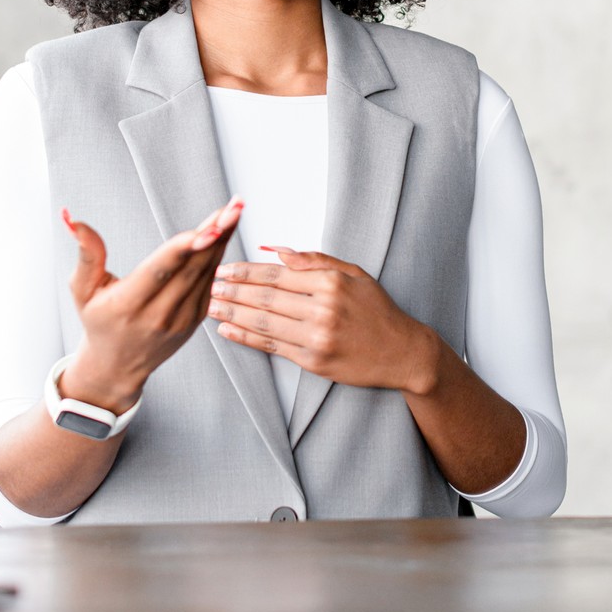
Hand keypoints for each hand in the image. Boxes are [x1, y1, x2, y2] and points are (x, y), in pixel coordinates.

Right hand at [60, 196, 242, 412]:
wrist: (117, 366)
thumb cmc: (98, 321)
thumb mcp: (82, 290)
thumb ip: (86, 254)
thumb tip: (73, 218)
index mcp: (128, 306)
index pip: (161, 270)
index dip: (186, 247)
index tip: (209, 226)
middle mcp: (159, 315)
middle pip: (192, 268)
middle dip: (216, 234)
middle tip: (234, 205)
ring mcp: (182, 319)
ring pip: (206, 273)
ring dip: (223, 240)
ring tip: (235, 209)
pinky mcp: (196, 319)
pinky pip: (209, 282)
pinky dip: (218, 255)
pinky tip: (225, 230)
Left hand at [206, 246, 439, 394]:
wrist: (402, 352)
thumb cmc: (377, 310)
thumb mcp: (354, 273)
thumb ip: (314, 260)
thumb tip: (275, 250)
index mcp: (331, 283)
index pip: (277, 274)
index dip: (246, 272)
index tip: (224, 268)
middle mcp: (322, 309)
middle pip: (265, 297)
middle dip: (233, 291)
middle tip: (209, 285)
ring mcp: (317, 337)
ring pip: (263, 322)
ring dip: (232, 313)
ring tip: (210, 305)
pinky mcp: (313, 361)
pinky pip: (271, 347)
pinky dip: (246, 338)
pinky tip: (228, 330)